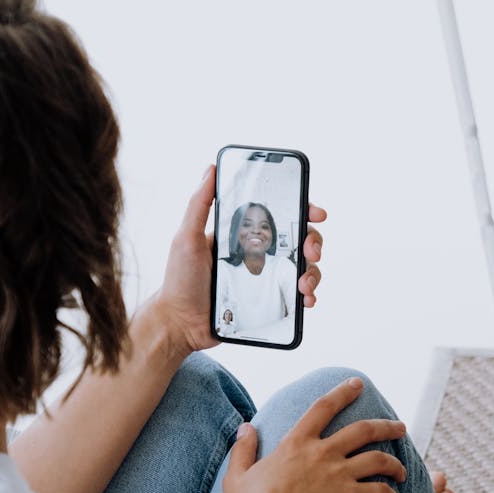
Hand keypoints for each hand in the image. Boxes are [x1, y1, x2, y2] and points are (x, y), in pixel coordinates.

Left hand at [154, 165, 327, 354]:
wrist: (181, 324)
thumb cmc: (180, 281)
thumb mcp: (186, 238)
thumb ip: (199, 204)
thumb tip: (211, 168)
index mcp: (242, 234)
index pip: (278, 214)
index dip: (301, 209)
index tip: (314, 212)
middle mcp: (257, 253)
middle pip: (298, 239)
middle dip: (313, 241)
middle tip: (311, 250)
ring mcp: (265, 278)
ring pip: (303, 267)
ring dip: (313, 272)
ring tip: (303, 284)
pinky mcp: (268, 301)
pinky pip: (295, 295)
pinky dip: (308, 295)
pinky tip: (306, 299)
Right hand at [222, 377, 407, 492]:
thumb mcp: (237, 476)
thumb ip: (243, 449)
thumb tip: (245, 427)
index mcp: (296, 443)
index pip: (323, 407)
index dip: (342, 392)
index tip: (357, 384)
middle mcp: (322, 453)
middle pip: (363, 430)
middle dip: (386, 426)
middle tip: (399, 426)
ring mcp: (338, 476)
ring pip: (378, 459)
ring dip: (394, 463)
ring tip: (402, 470)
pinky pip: (380, 492)